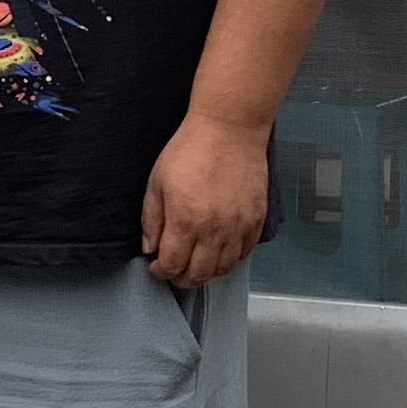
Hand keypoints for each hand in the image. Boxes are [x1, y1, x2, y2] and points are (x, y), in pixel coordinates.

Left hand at [139, 112, 268, 288]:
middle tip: (175, 272)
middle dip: (182, 279)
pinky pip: (244, 253)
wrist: (229, 129)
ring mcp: (238, 226)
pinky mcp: (256, 219)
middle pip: (198, 274)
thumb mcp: (157, 183)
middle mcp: (214, 230)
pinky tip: (219, 252)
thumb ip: (152, 220)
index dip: (161, 271)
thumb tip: (151, 248)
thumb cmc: (190, 150)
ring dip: (207, 272)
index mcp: (185, 221)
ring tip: (196, 264)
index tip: (157, 266)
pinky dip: (231, 260)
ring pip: (223, 269)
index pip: (172, 265)